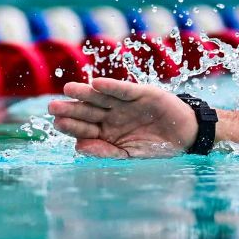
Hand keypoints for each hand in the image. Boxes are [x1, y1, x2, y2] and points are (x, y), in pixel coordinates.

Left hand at [47, 78, 198, 157]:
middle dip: (70, 109)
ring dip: (85, 93)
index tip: (56, 124)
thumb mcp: (130, 154)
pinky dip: (111, 87)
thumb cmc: (158, 148)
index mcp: (106, 132)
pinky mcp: (140, 93)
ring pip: (100, 97)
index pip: (84, 128)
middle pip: (87, 111)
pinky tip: (97, 84)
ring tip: (68, 89)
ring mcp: (124, 103)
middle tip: (52, 107)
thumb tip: (78, 147)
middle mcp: (112, 116)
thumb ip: (106, 152)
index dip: (71, 126)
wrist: (186, 136)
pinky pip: (123, 90)